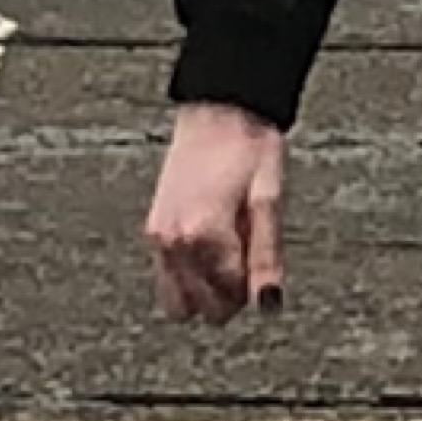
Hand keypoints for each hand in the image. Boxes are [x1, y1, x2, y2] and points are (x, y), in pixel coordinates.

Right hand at [144, 102, 287, 323]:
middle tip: (248, 258)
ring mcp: (157, 237)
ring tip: (229, 255)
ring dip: (205, 291)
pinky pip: (165, 277)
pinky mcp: (152, 229)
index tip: (264, 261)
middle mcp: (172, 241)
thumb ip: (266, 258)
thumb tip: (268, 304)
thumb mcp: (269, 202)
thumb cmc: (249, 150)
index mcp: (203, 235)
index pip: (229, 296)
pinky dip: (189, 276)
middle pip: (200, 307)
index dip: (254, 288)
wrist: (218, 113)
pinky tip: (211, 247)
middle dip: (229, 295)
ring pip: (176, 301)